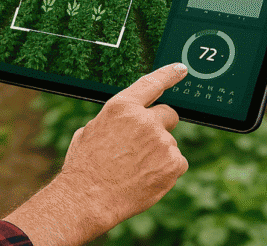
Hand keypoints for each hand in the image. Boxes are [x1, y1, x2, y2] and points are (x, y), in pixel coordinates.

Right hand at [4, 63, 189, 245]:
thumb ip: (117, 120)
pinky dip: (166, 171)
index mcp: (121, 107)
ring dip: (159, 154)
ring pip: (169, 144)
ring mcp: (161, 141)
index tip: (181, 69)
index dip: (168, 74)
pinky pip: (177, 163)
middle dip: (161, 127)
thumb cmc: (85, 167)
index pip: (151, 83)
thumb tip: (130, 119)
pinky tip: (146, 178)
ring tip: (135, 170)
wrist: (88, 198)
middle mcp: (144, 120)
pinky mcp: (173, 163)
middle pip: (169, 115)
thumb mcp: (91, 131)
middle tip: (144, 146)